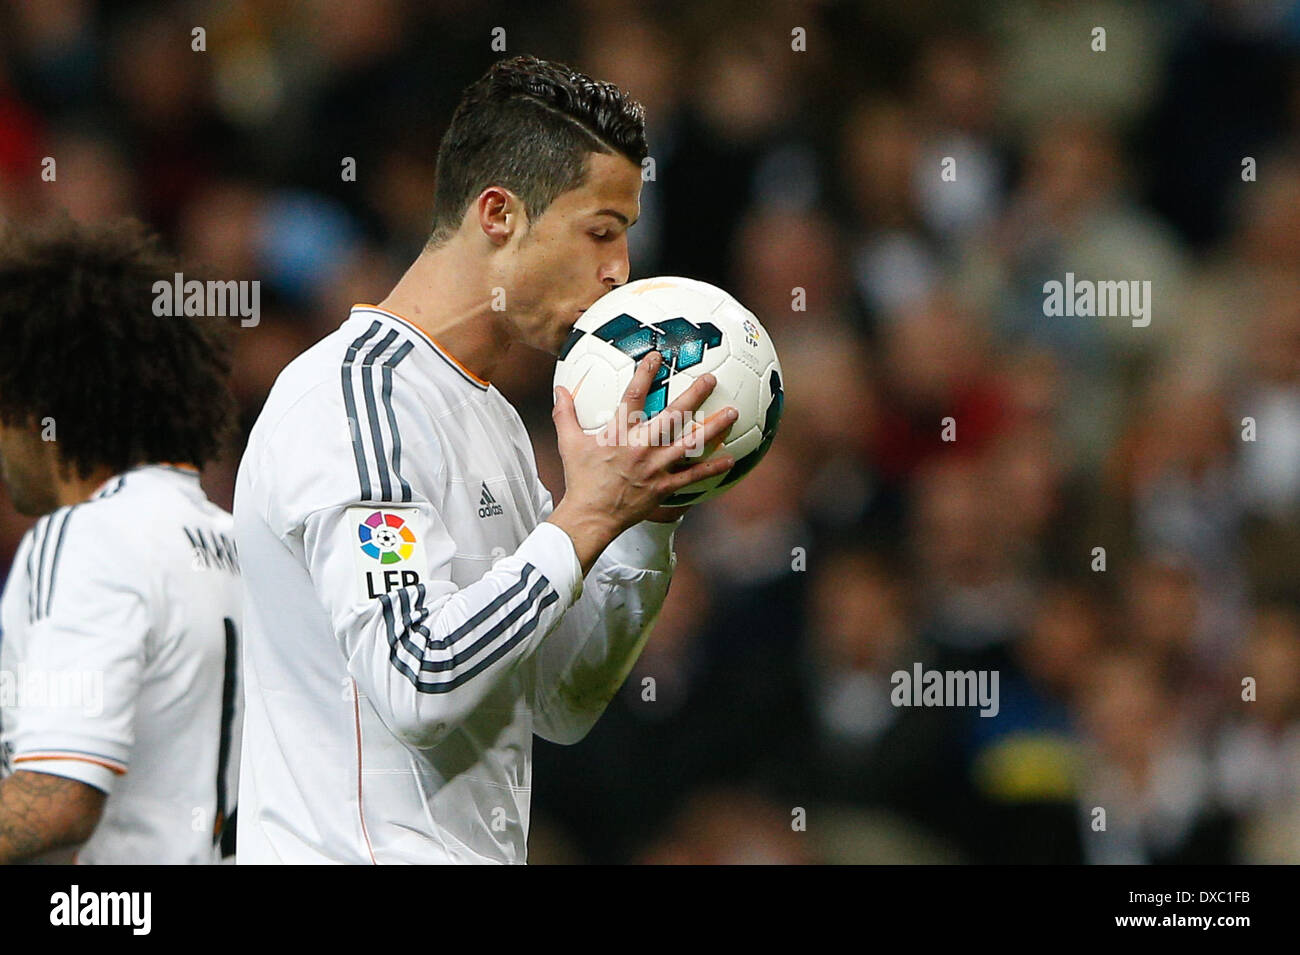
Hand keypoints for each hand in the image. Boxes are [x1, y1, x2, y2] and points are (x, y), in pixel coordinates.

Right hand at [548, 351, 734, 573]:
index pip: (633, 397)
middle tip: (711, 379)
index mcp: (618, 433)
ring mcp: (655, 468)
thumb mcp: (569, 443)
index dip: (645, 374)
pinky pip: (692, 477)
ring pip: (690, 444)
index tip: (658, 356)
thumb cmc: (580, 479)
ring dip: (713, 428)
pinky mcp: (664, 487)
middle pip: (673, 416)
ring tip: (732, 413)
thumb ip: (565, 414)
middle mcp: (641, 447)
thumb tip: (559, 389)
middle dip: (694, 395)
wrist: (590, 517)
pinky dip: (712, 468)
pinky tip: (730, 459)